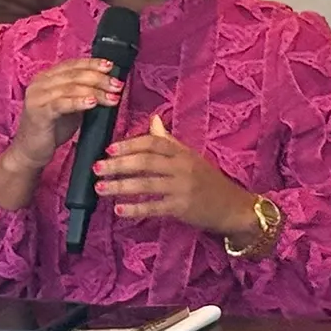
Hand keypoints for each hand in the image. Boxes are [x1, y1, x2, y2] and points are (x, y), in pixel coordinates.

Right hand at [12, 58, 122, 167]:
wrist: (30, 151)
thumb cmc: (52, 129)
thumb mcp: (70, 107)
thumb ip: (83, 93)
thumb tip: (109, 85)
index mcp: (46, 77)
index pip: (73, 65)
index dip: (93, 64)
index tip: (111, 67)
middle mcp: (39, 83)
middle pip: (74, 75)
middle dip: (99, 79)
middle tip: (117, 85)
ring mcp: (37, 97)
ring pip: (71, 88)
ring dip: (95, 91)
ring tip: (112, 97)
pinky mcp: (38, 113)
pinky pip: (62, 104)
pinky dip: (79, 102)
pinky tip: (93, 103)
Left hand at [93, 116, 259, 239]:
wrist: (233, 206)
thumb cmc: (208, 181)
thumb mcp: (190, 157)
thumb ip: (168, 141)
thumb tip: (153, 119)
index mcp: (183, 152)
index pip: (153, 142)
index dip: (130, 144)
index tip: (109, 149)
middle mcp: (182, 167)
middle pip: (146, 161)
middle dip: (119, 164)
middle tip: (97, 167)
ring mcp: (182, 188)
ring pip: (146, 184)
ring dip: (120, 186)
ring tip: (100, 188)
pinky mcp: (182, 208)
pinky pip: (154, 207)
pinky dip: (135, 209)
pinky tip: (119, 210)